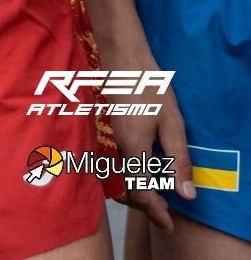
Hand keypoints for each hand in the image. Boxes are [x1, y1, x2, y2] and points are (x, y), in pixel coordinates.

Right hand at [99, 36, 194, 230]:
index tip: (170, 224)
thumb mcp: (173, 123)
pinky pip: (107, 169)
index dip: (156, 212)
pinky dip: (121, 181)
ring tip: (152, 196)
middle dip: (144, 207)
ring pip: (113, 182)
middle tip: (165, 212)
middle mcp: (113, 150)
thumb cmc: (150, 88)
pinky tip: (135, 176)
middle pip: (124, 192)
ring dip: (131, 195)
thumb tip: (187, 194)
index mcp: (133, 148)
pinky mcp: (99, 136)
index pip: (143, 193)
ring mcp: (102, 143)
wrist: (120, 60)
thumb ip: (179, 160)